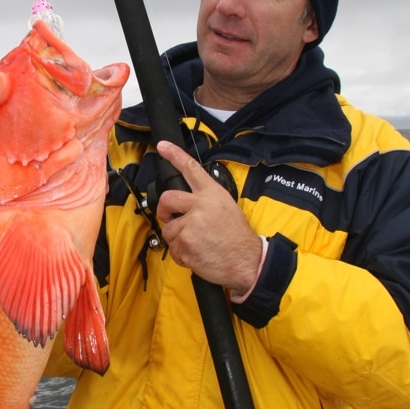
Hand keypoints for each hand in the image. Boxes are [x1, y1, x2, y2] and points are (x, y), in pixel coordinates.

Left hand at [155, 140, 262, 295]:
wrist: (247, 262)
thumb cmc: (238, 238)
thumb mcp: (227, 208)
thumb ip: (206, 202)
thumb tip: (189, 203)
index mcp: (212, 194)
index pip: (191, 169)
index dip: (175, 155)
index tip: (162, 146)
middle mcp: (200, 206)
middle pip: (168, 198)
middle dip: (164, 210)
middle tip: (169, 218)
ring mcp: (191, 224)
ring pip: (168, 229)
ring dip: (178, 239)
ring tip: (197, 244)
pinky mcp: (185, 243)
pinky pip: (172, 248)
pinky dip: (181, 254)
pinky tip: (197, 254)